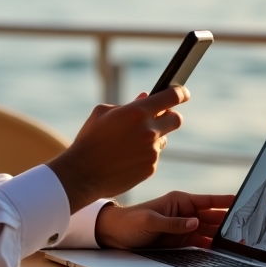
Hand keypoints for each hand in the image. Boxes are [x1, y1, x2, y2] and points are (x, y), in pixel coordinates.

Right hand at [46, 87, 187, 212]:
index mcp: (137, 112)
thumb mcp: (103, 113)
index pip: (172, 97)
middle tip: (159, 118)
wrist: (83, 173)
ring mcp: (152, 151)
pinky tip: (127, 158)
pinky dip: (145, 155)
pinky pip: (154, 156)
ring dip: (153, 138)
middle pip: (176, 119)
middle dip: (169, 116)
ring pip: (163, 139)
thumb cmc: (89, 139)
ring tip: (130, 143)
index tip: (182, 93)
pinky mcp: (151, 167)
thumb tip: (146, 97)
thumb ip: (128, 105)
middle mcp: (149, 130)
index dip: (180, 93)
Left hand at [94, 191, 235, 249]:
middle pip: (212, 218)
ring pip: (208, 231)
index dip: (224, 201)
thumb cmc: (130, 221)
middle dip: (227, 222)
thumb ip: (173, 223)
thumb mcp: (150, 221)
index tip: (240, 200)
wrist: (114, 234)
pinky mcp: (180, 240)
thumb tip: (195, 223)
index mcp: (179, 201)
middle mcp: (185, 213)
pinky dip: (210, 246)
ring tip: (239, 241)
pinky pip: (200, 243)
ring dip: (221, 236)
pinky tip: (221, 250)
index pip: (207, 200)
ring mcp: (184, 227)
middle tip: (245, 228)